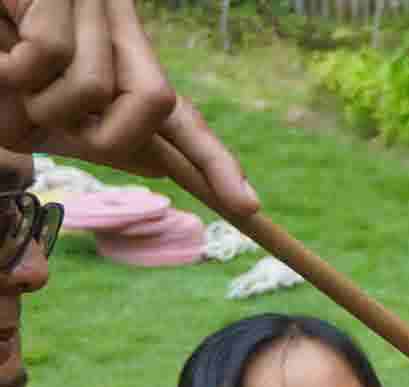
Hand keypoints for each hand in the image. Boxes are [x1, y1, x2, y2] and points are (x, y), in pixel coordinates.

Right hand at [0, 0, 257, 215]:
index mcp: (122, 60)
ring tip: (8, 75)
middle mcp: (118, 27)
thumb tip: (155, 161)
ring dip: (42, 102)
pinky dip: (12, 70)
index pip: (180, 115)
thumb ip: (86, 133)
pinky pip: (50, 57)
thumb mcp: (35, 110)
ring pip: (98, 87)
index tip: (248, 207)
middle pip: (161, 103)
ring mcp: (90, 2)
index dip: (215, 160)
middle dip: (109, 136)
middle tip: (57, 127)